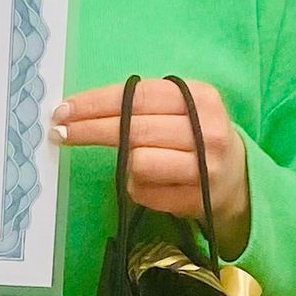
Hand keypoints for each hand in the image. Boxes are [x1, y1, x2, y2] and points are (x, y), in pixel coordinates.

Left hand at [51, 78, 251, 257]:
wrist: (237, 178)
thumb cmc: (194, 136)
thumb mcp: (180, 108)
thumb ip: (141, 104)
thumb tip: (78, 109)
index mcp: (201, 97)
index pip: (138, 96)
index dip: (95, 103)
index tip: (63, 110)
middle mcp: (208, 130)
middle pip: (133, 129)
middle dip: (89, 130)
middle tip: (58, 133)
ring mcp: (205, 167)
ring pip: (138, 162)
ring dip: (125, 164)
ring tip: (133, 162)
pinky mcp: (198, 199)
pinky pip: (144, 193)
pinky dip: (137, 188)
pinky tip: (151, 183)